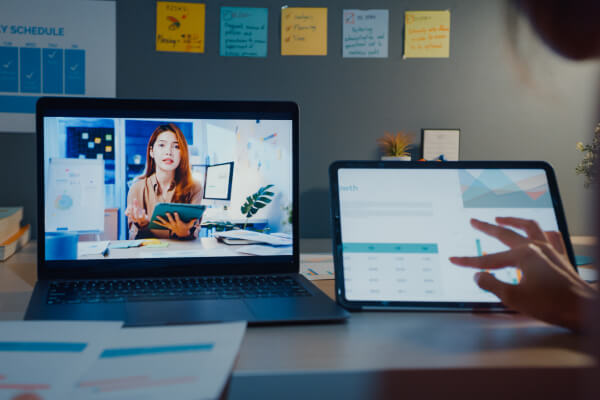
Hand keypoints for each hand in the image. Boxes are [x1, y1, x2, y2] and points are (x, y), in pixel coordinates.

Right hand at [125, 199, 148, 227]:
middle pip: (131, 215)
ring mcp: (138, 219)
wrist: (144, 219)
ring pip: (136, 217)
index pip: (127, 214)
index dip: (127, 210)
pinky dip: (143, 213)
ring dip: (136, 212)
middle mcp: (134, 219)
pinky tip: (143, 210)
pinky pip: (143, 217)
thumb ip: (135, 204)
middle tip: (132, 206)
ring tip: (137, 208)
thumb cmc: (139, 213)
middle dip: (131, 211)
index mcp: (130, 216)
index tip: (129, 206)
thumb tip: (135, 199)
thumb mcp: (136, 208)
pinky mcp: (143, 219)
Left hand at [154, 212, 197, 238]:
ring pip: (165, 222)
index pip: (178, 219)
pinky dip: (158, 223)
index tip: (175, 212)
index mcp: (179, 223)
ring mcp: (170, 226)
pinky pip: (162, 225)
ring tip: (157, 215)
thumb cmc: (186, 228)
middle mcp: (174, 225)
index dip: (176, 216)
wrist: (182, 234)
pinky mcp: (168, 226)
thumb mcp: (190, 225)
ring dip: (161, 219)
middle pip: (171, 220)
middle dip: (169, 216)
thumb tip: (196, 218)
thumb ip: (192, 221)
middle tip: (166, 212)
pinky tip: (154, 220)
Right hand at [449, 217, 596, 331]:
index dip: (469, 261)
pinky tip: (538, 233)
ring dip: (513, 221)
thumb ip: (492, 285)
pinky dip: (542, 232)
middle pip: (506, 233)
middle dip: (487, 227)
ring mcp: (551, 250)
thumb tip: (478, 276)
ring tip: (501, 219)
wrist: (584, 310)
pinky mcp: (561, 257)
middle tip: (474, 221)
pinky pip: (552, 237)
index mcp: (523, 256)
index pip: (489, 260)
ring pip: (530, 227)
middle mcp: (536, 248)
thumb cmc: (552, 305)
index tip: (454, 260)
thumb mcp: (514, 298)